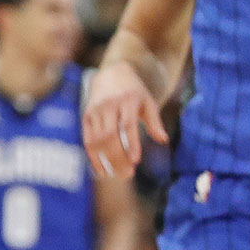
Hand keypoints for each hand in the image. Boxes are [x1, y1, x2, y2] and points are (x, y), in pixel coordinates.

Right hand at [82, 59, 167, 180]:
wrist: (111, 74)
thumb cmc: (134, 92)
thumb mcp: (148, 102)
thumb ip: (154, 121)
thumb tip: (163, 140)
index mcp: (126, 100)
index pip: (127, 124)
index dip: (130, 143)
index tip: (135, 160)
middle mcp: (108, 105)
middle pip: (110, 135)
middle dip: (118, 156)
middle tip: (128, 173)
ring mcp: (95, 111)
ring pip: (98, 140)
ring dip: (107, 160)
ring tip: (118, 175)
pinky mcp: (86, 117)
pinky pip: (88, 140)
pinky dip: (94, 157)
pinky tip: (102, 171)